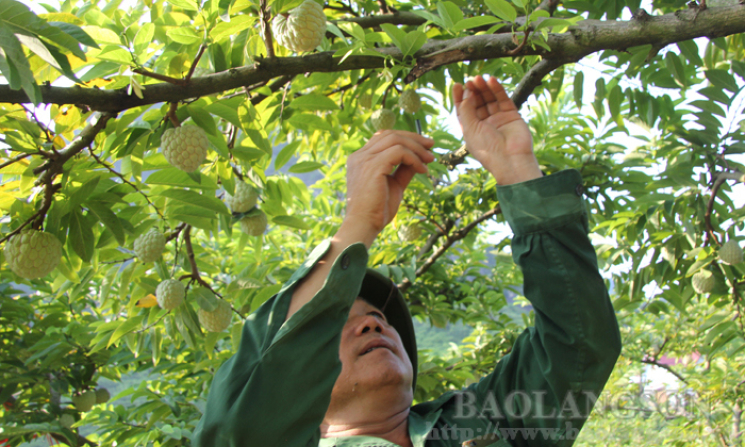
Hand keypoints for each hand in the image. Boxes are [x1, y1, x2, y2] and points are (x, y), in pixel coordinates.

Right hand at [342, 130, 434, 245]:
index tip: (423, 145)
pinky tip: (422, 170)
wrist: (364, 225)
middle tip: (431, 145)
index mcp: (360, 159)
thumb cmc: (377, 210)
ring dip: (416, 148)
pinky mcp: (373, 165)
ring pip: (396, 140)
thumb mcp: (394, 185)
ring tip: (430, 159)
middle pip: (390, 134)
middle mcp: (360, 155)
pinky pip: (399, 152)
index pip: (383, 137)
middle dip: (413, 138)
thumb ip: (403, 170)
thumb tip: (420, 159)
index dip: (405, 137)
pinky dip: (414, 158)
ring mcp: (364, 159)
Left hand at [453, 75, 541, 184]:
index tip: (456, 85)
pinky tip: (491, 81)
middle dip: (472, 91)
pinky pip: (502, 99)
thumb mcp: (470, 129)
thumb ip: (466, 110)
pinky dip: (497, 89)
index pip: (464, 110)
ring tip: (479, 78)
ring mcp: (498, 119)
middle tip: (469, 81)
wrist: (511, 159)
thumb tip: (465, 93)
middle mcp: (484, 124)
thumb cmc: (488, 149)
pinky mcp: (511, 115)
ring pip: (489, 99)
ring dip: (483, 88)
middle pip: (476, 102)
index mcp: (471, 130)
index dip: (459, 97)